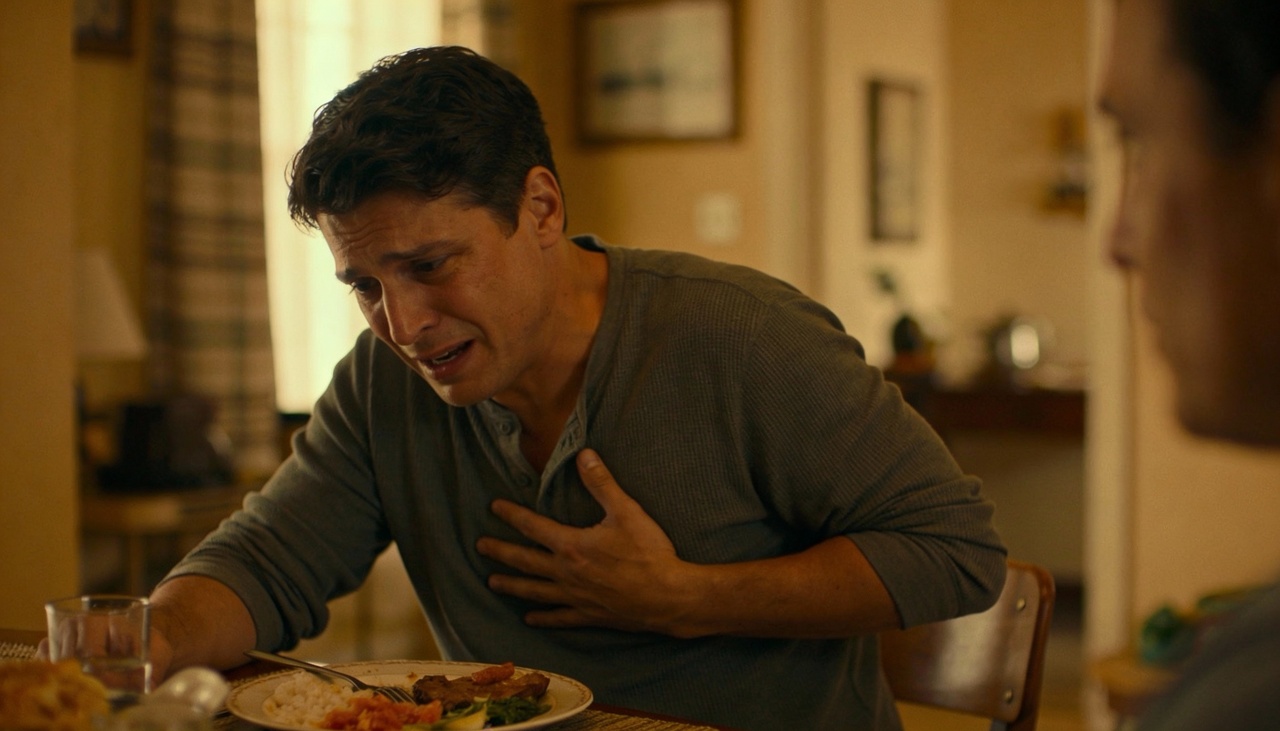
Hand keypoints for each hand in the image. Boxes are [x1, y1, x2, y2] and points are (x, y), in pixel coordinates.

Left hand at [476, 449, 700, 635]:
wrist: (668, 598)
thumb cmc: (649, 553)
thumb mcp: (627, 512)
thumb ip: (602, 483)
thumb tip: (583, 455)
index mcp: (572, 546)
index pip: (534, 527)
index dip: (512, 515)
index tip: (494, 507)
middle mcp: (567, 573)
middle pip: (525, 561)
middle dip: (501, 552)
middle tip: (480, 547)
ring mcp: (576, 597)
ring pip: (535, 591)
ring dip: (512, 585)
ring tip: (492, 582)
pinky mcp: (589, 615)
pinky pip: (559, 617)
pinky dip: (543, 618)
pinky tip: (529, 618)